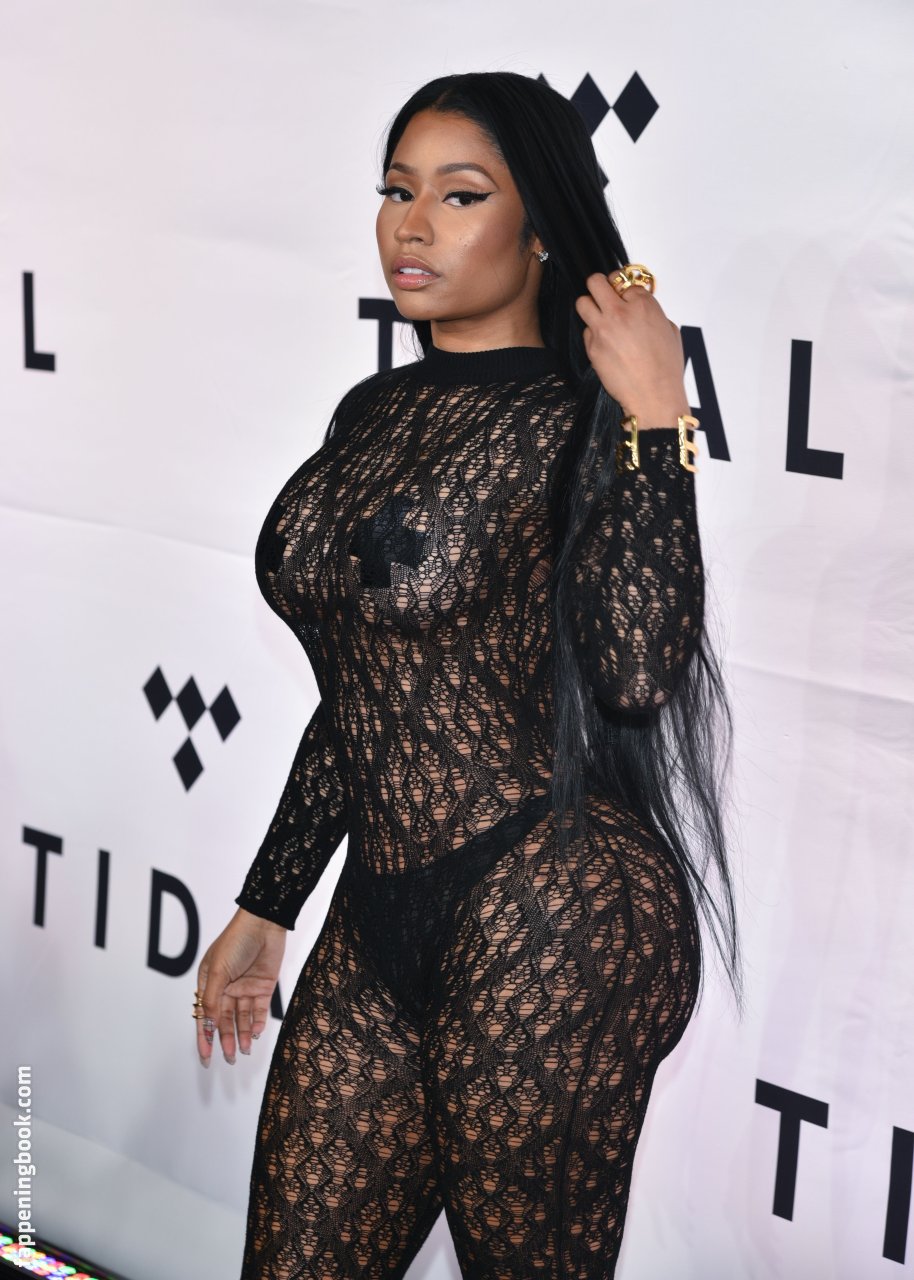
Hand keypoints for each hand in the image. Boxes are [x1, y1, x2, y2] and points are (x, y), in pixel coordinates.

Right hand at [195, 908, 286, 1066]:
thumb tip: (209, 1025)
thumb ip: (214, 999)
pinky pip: (259, 1011)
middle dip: (226, 1040)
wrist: (264, 924)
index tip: (205, 1058)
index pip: (205, 1016)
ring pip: (242, 1019)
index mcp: (209, 983)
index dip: (205, 1038)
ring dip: (242, 1035)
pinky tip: (255, 1032)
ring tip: (245, 1051)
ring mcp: (245, 988)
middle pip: (225, 1021)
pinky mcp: (263, 988)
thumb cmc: (236, 942)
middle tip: (230, 1059)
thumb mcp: (219, 971)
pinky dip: (257, 1023)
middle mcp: (227, 988)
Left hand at [575, 272, 689, 426]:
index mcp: (643, 304)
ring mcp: (603, 328)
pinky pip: (586, 331)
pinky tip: (605, 343)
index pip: (625, 281)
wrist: (653, 395)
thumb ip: (653, 313)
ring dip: (590, 306)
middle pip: (596, 281)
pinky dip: (593, 334)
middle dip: (600, 286)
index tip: (625, 295)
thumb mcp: (670, 330)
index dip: (625, 289)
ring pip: (582, 302)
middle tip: (605, 295)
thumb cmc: (666, 367)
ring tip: (599, 317)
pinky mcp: (592, 346)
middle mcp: (621, 312)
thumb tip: (643, 309)